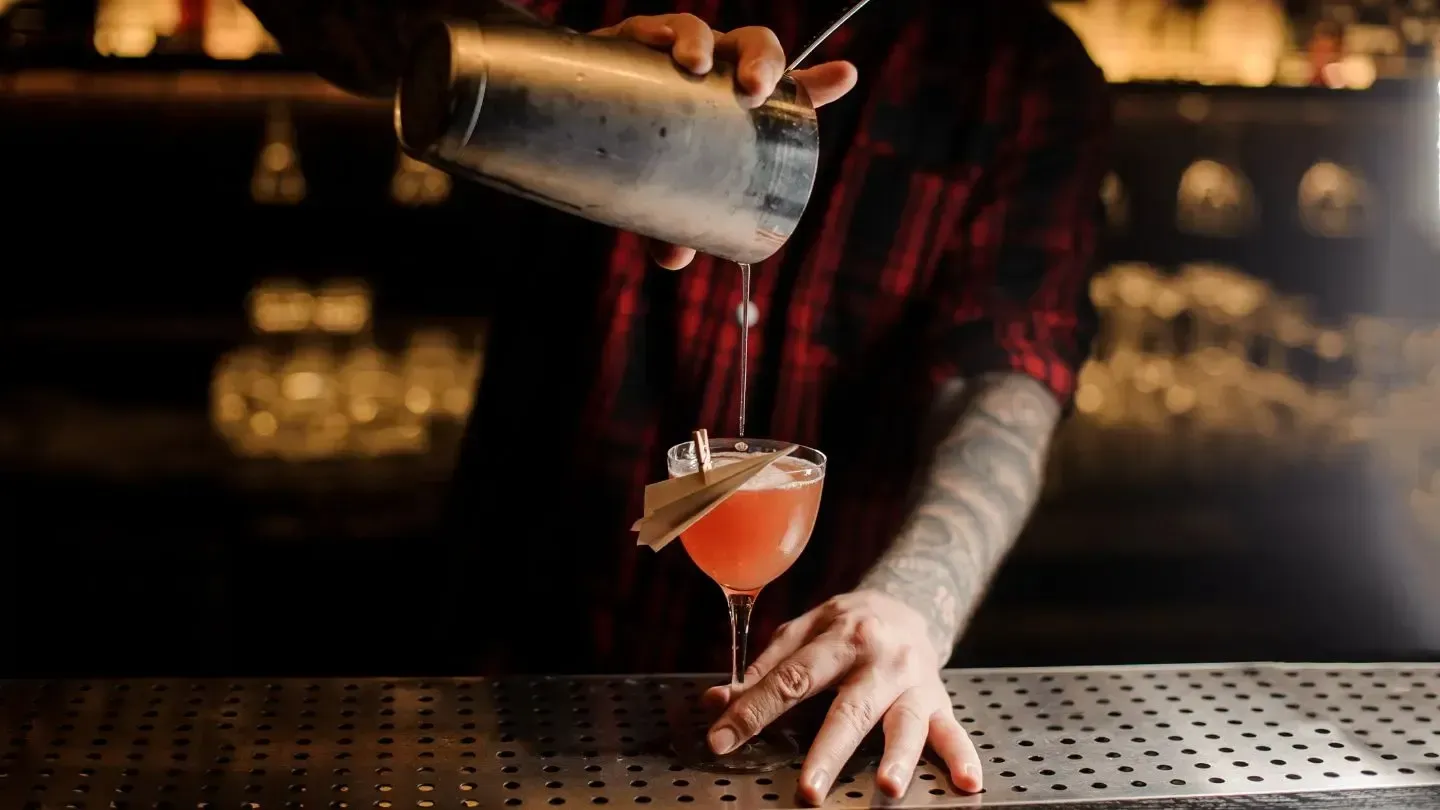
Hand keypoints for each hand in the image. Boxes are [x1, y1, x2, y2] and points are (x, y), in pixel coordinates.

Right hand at [591, 14, 857, 269]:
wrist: (582, 127)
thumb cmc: (645, 163)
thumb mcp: (670, 199)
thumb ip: (676, 227)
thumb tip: (672, 260)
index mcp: (737, 101)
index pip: (787, 88)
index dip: (819, 81)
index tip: (844, 75)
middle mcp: (713, 70)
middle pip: (752, 48)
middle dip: (761, 61)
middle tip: (752, 90)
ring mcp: (672, 54)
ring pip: (699, 31)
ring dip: (701, 40)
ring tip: (695, 64)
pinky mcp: (627, 48)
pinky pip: (644, 29)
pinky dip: (653, 32)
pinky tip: (657, 43)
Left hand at [703, 591, 981, 804]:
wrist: (911, 603)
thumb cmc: (847, 625)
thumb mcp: (802, 633)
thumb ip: (763, 669)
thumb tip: (717, 702)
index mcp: (840, 635)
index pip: (791, 679)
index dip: (753, 710)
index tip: (722, 740)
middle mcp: (880, 658)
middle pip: (849, 709)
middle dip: (827, 752)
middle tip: (808, 790)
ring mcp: (914, 682)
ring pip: (905, 723)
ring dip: (898, 757)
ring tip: (888, 787)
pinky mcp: (940, 701)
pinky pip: (953, 731)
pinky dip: (963, 757)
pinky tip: (967, 783)